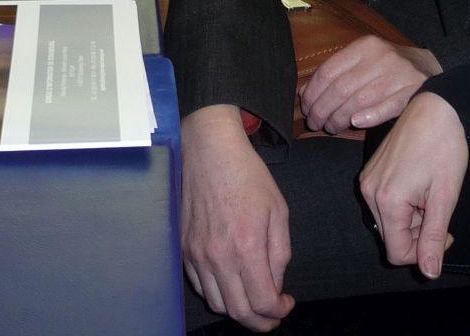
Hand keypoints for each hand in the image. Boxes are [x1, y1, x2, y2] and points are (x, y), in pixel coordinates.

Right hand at [181, 105, 294, 330]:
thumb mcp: (278, 209)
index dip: (278, 312)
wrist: (209, 150)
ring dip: (238, 309)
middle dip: (260, 322)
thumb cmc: (247, 174)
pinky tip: (230, 281)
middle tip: (272, 314)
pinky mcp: (183, 248)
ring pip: (217, 303)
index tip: (287, 304)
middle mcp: (217, 256)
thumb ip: (279, 252)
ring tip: (253, 299)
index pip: (262, 302)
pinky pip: (198, 285)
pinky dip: (217, 293)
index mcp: (246, 246)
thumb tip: (275, 284)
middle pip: (238, 312)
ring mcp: (196, 254)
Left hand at [298, 37, 440, 134]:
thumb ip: (336, 72)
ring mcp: (399, 74)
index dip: (313, 93)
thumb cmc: (387, 67)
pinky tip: (356, 123)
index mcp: (365, 46)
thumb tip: (304, 93)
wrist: (427, 67)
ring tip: (331, 127)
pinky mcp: (414, 91)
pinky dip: (370, 116)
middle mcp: (382, 57)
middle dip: (322, 110)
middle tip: (315, 123)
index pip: (329, 71)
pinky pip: (388, 107)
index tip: (306, 107)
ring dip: (339, 118)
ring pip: (360, 101)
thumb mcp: (363, 60)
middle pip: (341, 89)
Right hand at [358, 91, 466, 278]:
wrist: (436, 109)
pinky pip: (384, 203)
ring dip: (411, 218)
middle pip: (391, 237)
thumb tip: (428, 272)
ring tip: (430, 194)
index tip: (445, 233)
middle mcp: (370, 192)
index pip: (397, 253)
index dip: (423, 252)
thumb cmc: (444, 149)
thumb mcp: (445, 198)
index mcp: (387, 201)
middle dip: (417, 233)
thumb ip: (433, 237)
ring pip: (388, 221)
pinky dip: (403, 203)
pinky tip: (420, 184)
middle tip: (440, 210)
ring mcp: (368, 180)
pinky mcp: (370, 171)